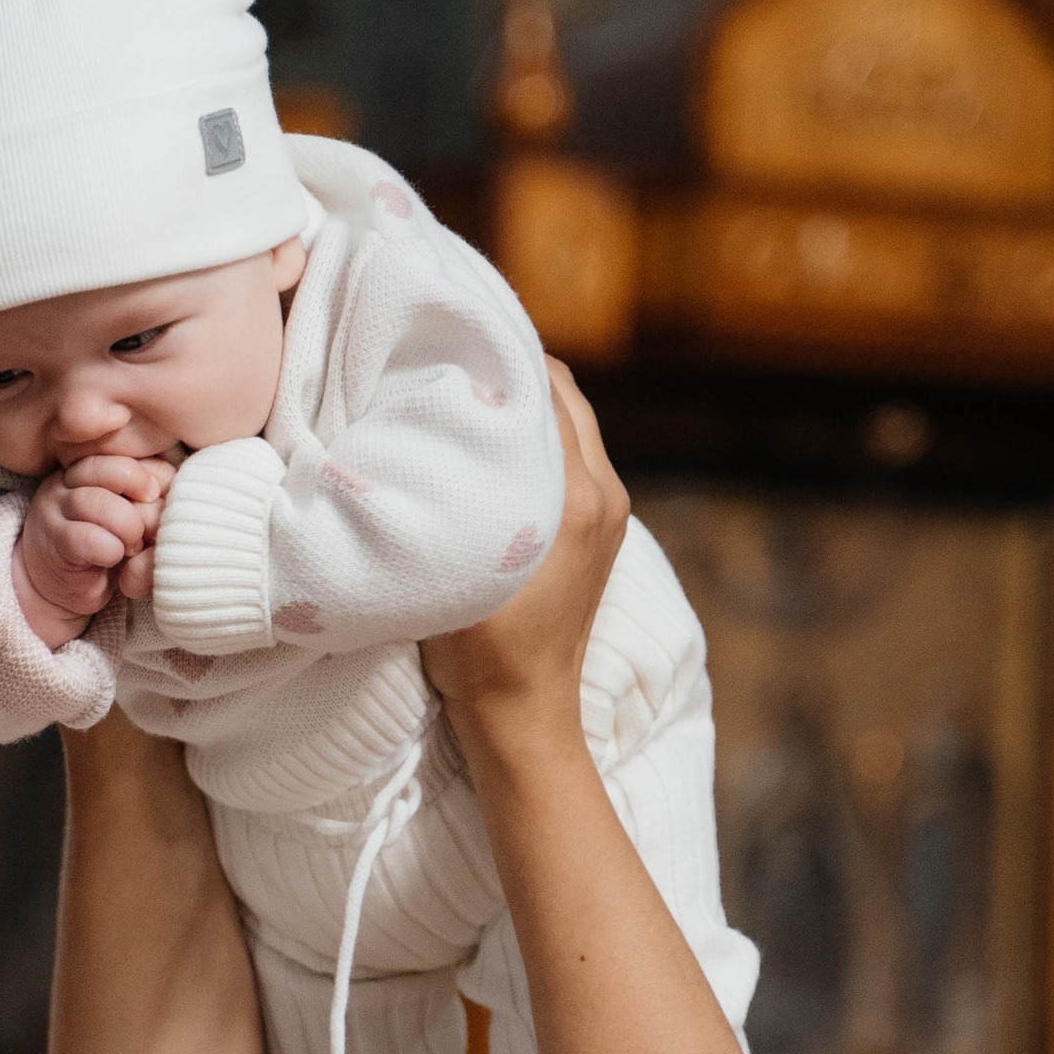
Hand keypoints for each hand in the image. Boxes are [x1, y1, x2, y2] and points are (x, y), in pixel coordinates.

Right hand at [13, 452, 174, 646]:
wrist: (64, 588)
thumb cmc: (107, 547)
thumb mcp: (133, 513)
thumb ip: (148, 493)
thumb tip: (173, 484)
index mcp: (90, 462)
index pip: (126, 451)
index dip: (149, 476)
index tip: (155, 501)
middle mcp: (67, 478)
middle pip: (111, 468)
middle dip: (140, 499)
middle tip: (147, 525)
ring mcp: (55, 508)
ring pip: (97, 502)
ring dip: (127, 528)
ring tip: (132, 546)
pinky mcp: (53, 541)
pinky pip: (86, 538)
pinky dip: (110, 550)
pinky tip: (112, 557)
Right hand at [419, 362, 626, 771]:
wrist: (523, 714)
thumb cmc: (479, 647)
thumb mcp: (458, 554)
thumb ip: (461, 483)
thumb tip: (443, 413)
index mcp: (577, 494)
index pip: (547, 385)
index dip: (500, 353)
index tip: (453, 340)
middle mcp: (605, 494)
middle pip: (564, 397)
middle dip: (514, 372)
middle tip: (456, 360)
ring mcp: (610, 513)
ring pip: (569, 426)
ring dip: (525, 406)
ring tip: (469, 398)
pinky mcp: (602, 532)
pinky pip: (573, 459)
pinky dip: (538, 441)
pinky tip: (492, 449)